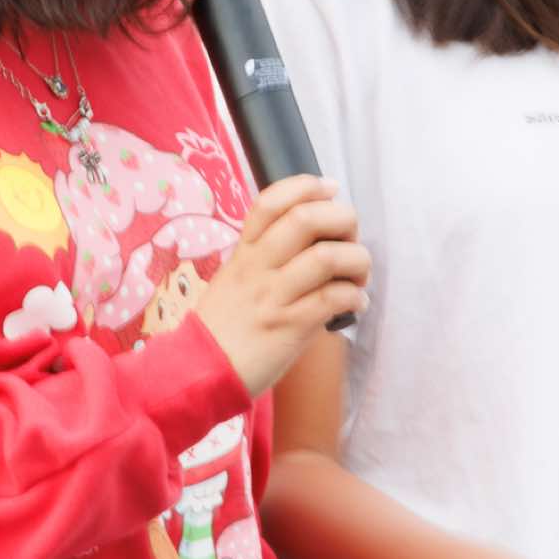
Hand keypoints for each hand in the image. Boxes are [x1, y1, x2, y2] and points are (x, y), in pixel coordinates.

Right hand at [194, 175, 369, 396]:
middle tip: (350, 239)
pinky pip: (332, 299)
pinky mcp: (289, 327)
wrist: (200, 371)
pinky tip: (355, 304)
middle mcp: (258, 267)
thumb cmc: (224, 327)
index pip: (271, 201)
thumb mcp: (233, 279)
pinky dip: (354, 297)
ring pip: (326, 257)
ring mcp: (273, 296)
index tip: (330, 190)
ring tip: (357, 277)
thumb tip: (312, 238)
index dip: (306, 187)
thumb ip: (264, 256)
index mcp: (244, 252)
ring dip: (356, 261)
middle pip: (306, 219)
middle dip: (343, 220)